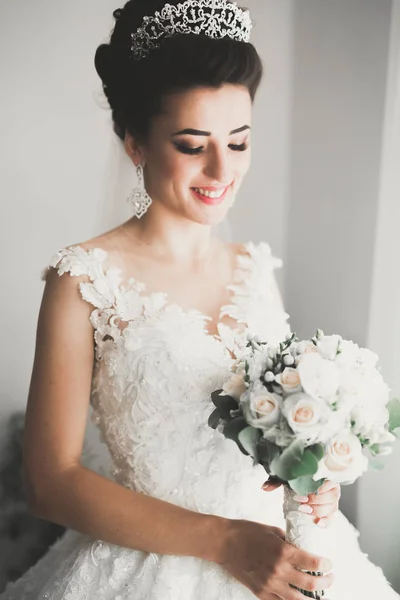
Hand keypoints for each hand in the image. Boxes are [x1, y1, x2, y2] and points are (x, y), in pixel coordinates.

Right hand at [218, 519, 333, 598]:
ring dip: (312, 598)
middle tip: (330, 579)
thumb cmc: (246, 532)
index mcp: (283, 552)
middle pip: (310, 584)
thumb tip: (300, 546)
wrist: (223, 542)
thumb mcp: (272, 531)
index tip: (329, 564)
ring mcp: (269, 584)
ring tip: (318, 595)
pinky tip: (297, 598)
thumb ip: (287, 541)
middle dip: (325, 583)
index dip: (325, 565)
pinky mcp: (260, 593)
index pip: (313, 563)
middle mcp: (279, 570)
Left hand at [262, 479, 340, 527]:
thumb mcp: (284, 476)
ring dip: (318, 511)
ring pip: (332, 506)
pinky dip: (327, 521)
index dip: (313, 491)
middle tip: (300, 505)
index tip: (298, 496)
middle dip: (314, 502)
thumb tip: (265, 488)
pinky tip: (318, 523)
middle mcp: (332, 486)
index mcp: (323, 473)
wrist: (299, 483)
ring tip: (304, 511)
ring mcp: (333, 498)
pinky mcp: (331, 509)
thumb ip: (275, 481)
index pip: (325, 482)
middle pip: (330, 496)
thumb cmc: (294, 477)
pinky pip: (333, 516)